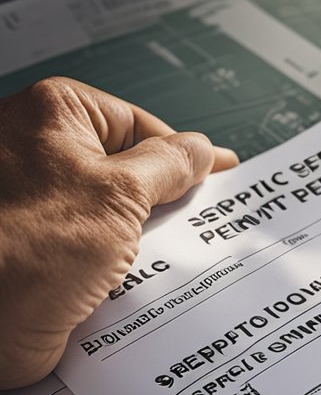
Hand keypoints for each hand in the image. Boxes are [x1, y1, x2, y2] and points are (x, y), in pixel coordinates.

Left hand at [0, 78, 236, 388]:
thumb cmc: (27, 248)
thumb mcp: (121, 194)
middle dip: (164, 199)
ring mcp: (34, 201)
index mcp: (53, 116)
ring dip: (143, 237)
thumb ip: (169, 164)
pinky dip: (119, 263)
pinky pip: (94, 245)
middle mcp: (37, 151)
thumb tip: (198, 150)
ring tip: (175, 257)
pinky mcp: (38, 246)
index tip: (219, 175)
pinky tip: (142, 279)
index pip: (138, 124)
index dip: (181, 153)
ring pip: (112, 210)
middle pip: (126, 167)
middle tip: (205, 220)